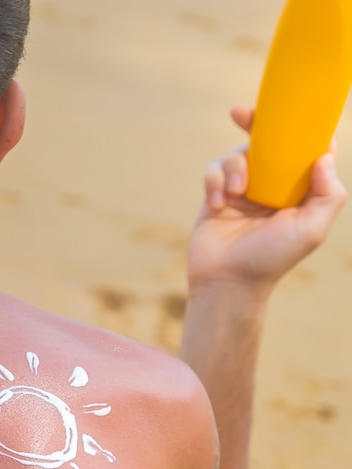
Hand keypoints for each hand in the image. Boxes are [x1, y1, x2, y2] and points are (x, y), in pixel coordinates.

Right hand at [187, 105, 347, 296]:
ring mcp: (242, 190)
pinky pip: (213, 171)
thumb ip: (328, 195)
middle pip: (267, 143)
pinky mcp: (216, 195)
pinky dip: (214, 182)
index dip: (303, 131)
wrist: (228, 282)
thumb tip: (324, 157)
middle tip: (242, 113)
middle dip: (256, 123)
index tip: (297, 114)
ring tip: (235, 192)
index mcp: (297, 192)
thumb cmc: (272, 259)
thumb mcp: (311, 230)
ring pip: (236, 155)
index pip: (304, 153)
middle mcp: (271, 187)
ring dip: (234, 168)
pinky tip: (217, 204)